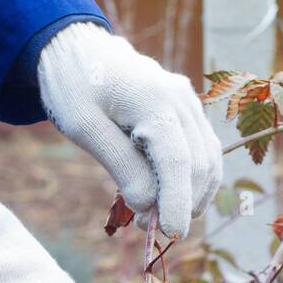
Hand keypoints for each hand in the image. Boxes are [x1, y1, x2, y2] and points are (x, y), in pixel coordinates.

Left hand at [38, 22, 222, 238]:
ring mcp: (188, 103)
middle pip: (199, 164)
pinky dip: (192, 180)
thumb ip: (120, 165)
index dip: (178, 202)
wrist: (77, 48)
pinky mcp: (187, 111)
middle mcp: (181, 99)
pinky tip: (168, 197)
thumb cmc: (74, 86)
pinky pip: (202, 151)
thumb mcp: (84, 128)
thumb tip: (147, 204)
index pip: (178, 161)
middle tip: (148, 228)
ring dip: (191, 196)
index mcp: (155, 99)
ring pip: (208, 160)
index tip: (171, 234)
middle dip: (182, 203)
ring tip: (157, 217)